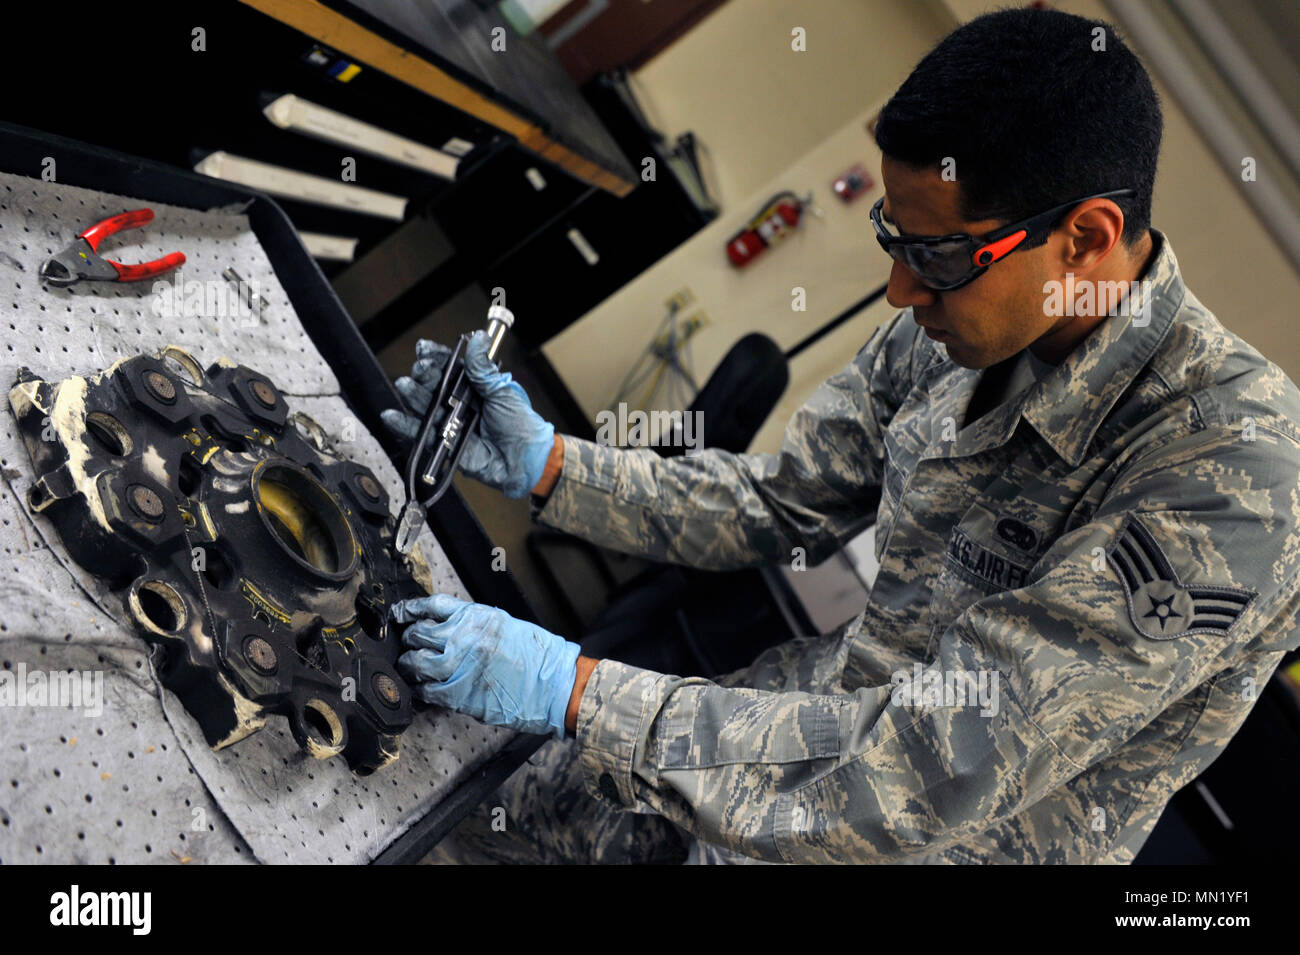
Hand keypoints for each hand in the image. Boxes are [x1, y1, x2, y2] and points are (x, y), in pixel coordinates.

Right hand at [381, 331, 555, 498]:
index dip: (436, 357)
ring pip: (425, 406)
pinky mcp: (444, 444)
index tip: (424, 349)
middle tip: (421, 370)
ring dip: (412, 395)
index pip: (449, 367)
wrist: (526, 459)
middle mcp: (458, 402)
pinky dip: (404, 426)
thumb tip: (477, 338)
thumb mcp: (502, 391)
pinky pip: (421, 434)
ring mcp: (450, 422)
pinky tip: (392, 416)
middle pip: (433, 385)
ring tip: (405, 385)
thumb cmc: (520, 425)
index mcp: (473, 386)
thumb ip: (483, 368)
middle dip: (424, 375)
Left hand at [391, 594, 579, 739]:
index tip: (401, 614)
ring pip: (416, 663)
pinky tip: (422, 689)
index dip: (410, 610)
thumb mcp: (504, 625)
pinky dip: (420, 690)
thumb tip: (446, 629)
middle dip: (409, 640)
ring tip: (410, 668)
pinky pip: (427, 691)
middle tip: (408, 645)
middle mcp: (463, 638)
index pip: (431, 606)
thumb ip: (473, 625)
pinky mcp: (459, 694)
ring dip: (409, 666)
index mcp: (475, 617)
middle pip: (418, 634)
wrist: (554, 684)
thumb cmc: (537, 656)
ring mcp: (459, 667)